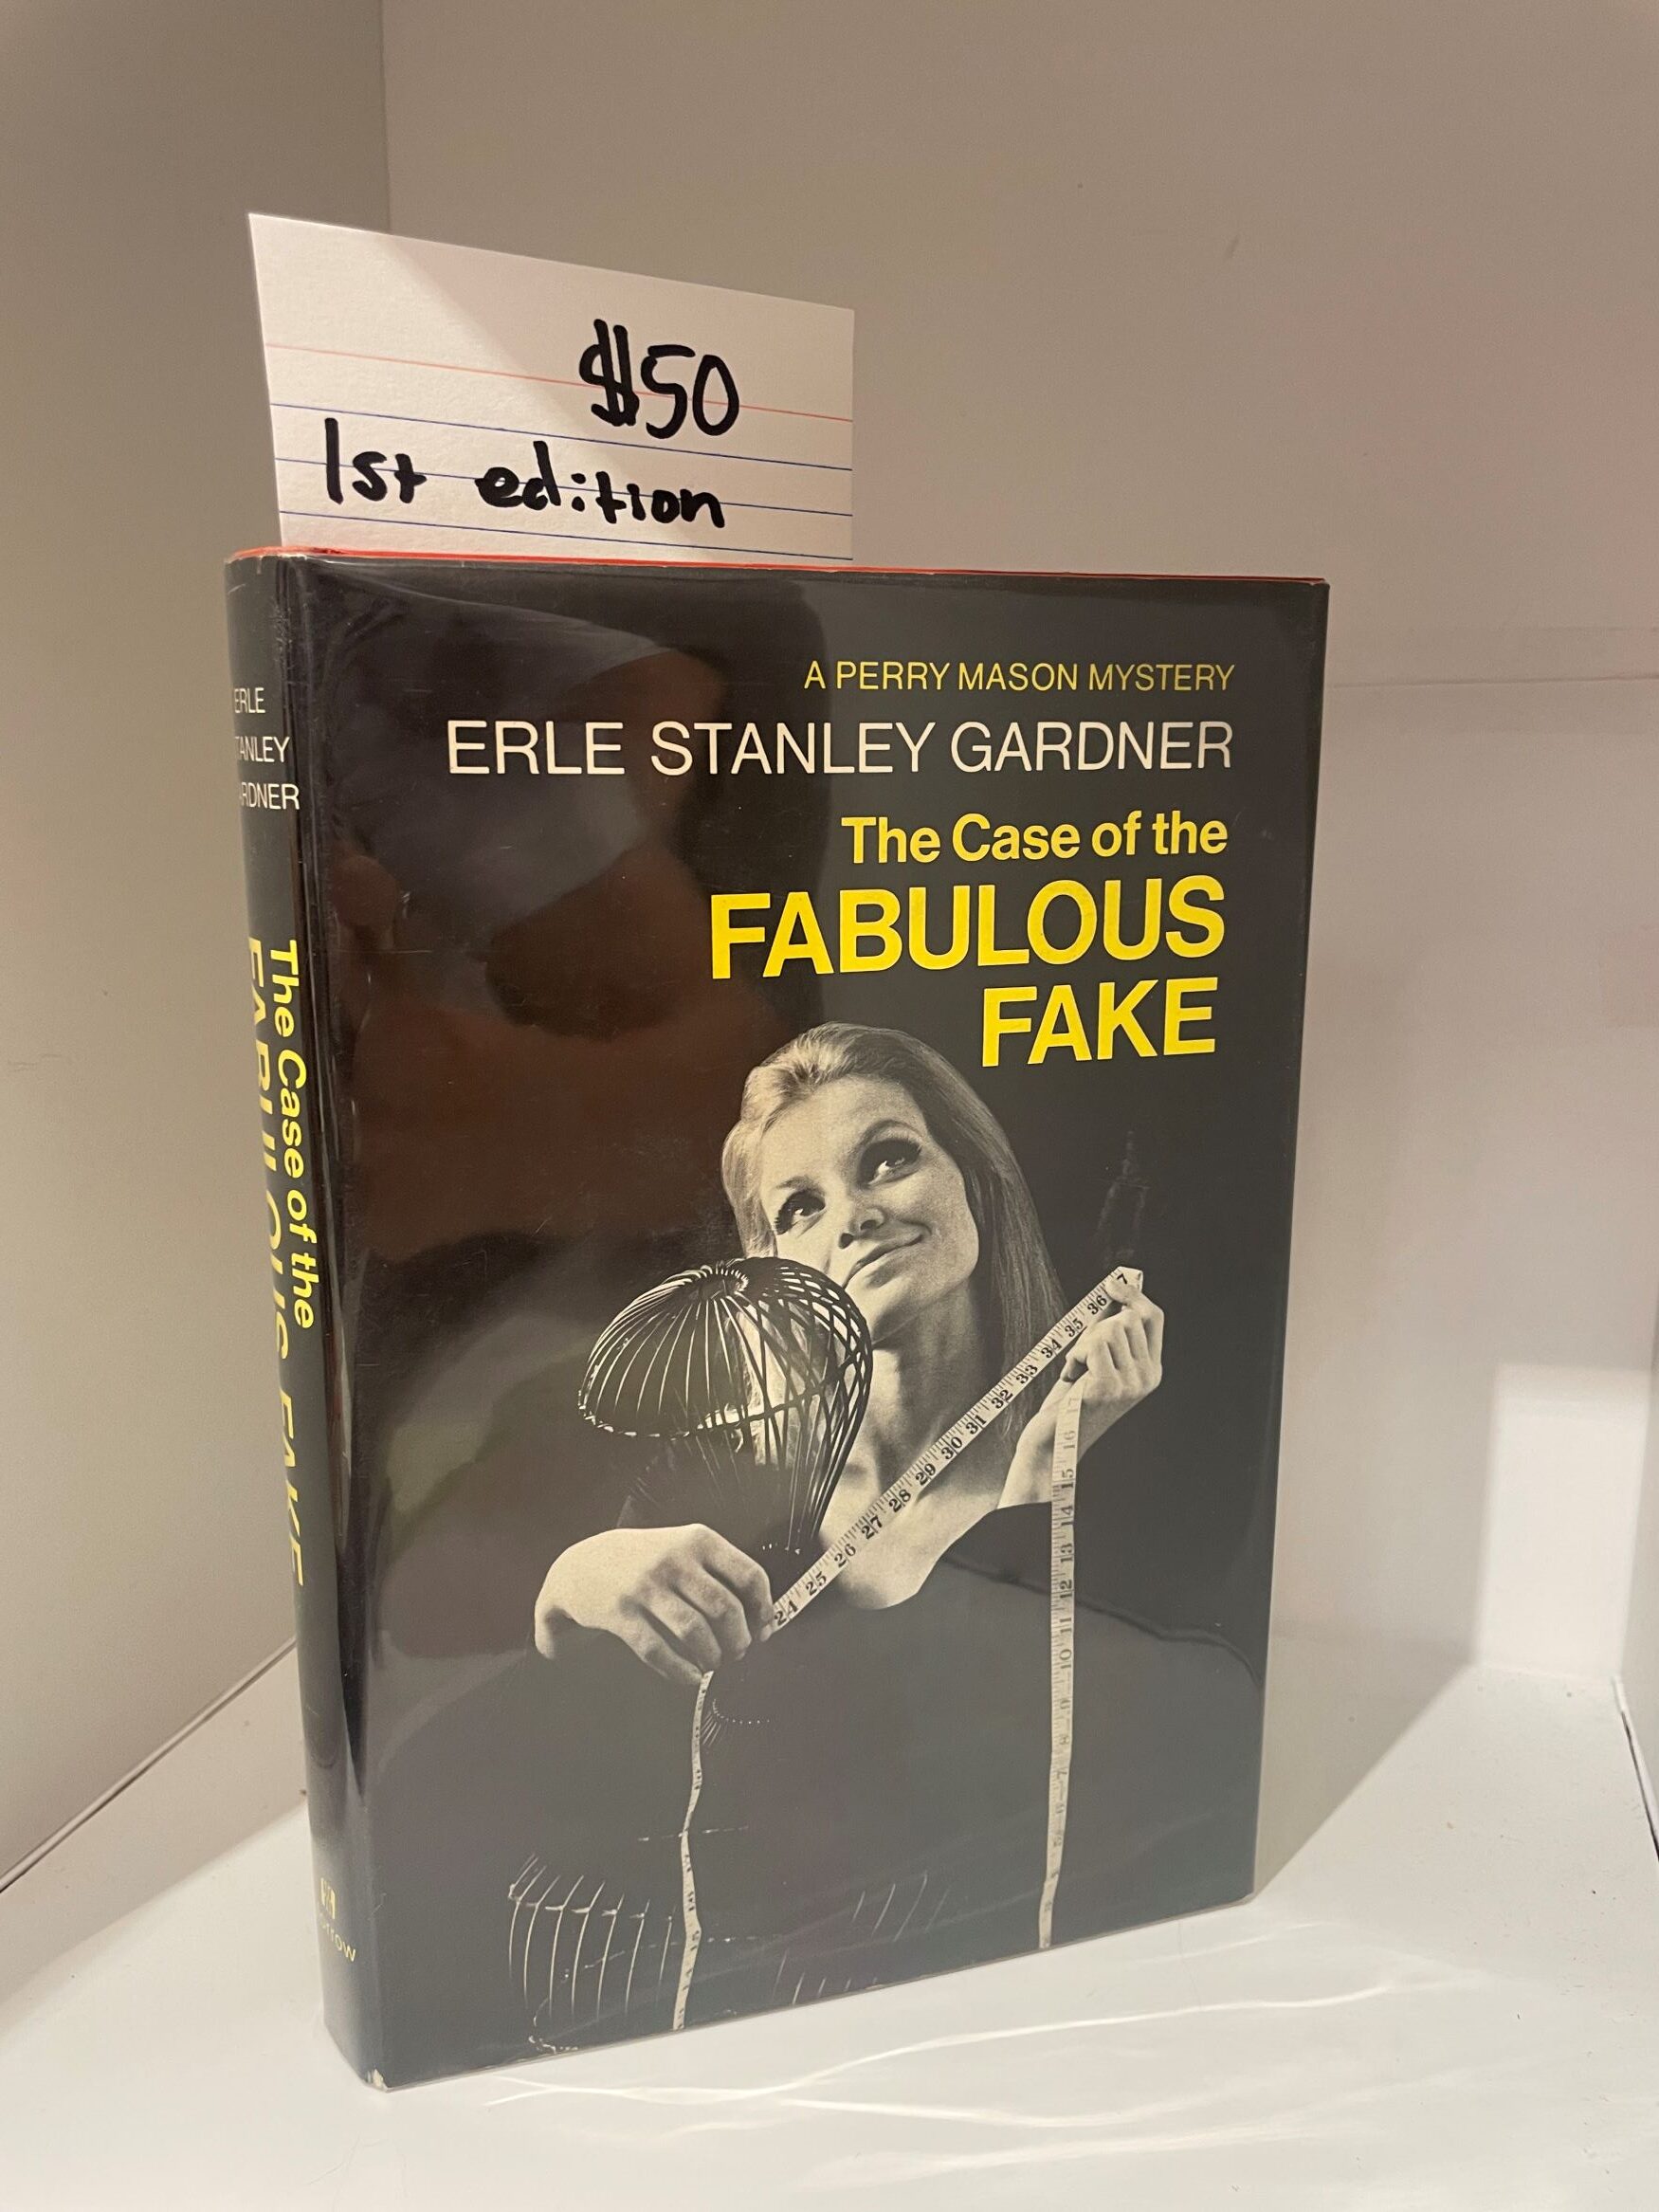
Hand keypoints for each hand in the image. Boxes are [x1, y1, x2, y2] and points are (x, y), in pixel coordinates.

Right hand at [533, 1524, 773, 1687]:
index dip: (763, 1609)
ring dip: (712, 1656)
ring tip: (713, 1663)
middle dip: (739, 1640)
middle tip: (738, 1653)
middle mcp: (674, 1559)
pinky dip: (680, 1671)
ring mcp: (645, 1585)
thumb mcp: (683, 1547)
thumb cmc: (644, 1560)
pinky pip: (658, 1650)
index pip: (748, 1574)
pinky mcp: (620, 1613)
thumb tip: (760, 1615)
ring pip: (695, 1631)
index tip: (764, 1629)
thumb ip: (718, 1572)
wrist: (582, 1564)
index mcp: (698, 1540)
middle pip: (725, 1608)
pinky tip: (689, 1676)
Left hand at [1001, 1269, 1164, 1507]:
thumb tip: (1112, 1293)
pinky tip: (1072, 1378)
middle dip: (1097, 1327)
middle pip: (1127, 1318)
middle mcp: (1147, 1378)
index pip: (1153, 1318)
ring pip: (1107, 1330)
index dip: (1133, 1295)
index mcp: (1150, 1371)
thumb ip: (1107, 1330)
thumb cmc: (1070, 1400)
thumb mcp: (1094, 1361)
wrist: (1054, 1442)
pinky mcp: (1109, 1387)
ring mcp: (1131, 1384)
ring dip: (1083, 1345)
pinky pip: (1092, 1345)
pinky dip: (1075, 1357)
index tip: (1112, 1284)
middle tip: (1082, 1355)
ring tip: (1077, 1370)